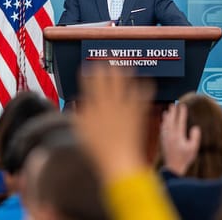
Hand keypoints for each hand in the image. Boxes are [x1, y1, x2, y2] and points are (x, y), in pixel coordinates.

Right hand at [75, 64, 154, 181]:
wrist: (119, 162)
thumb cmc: (98, 150)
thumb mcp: (80, 132)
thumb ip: (77, 114)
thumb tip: (75, 102)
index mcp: (94, 106)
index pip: (89, 83)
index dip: (88, 72)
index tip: (87, 66)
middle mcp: (109, 103)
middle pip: (108, 78)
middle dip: (106, 66)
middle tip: (107, 59)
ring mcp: (125, 107)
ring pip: (125, 82)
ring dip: (124, 72)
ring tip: (123, 64)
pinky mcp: (138, 113)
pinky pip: (143, 95)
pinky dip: (144, 86)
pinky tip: (146, 81)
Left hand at [160, 103, 200, 175]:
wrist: (173, 167)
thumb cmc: (185, 158)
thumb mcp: (193, 149)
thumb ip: (195, 137)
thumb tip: (195, 128)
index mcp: (178, 136)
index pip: (180, 121)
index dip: (182, 113)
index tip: (183, 105)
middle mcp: (170, 135)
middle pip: (171, 120)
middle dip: (173, 111)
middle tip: (174, 104)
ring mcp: (166, 138)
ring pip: (165, 124)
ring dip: (167, 116)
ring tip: (167, 110)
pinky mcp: (163, 142)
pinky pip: (162, 129)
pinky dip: (163, 124)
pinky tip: (163, 122)